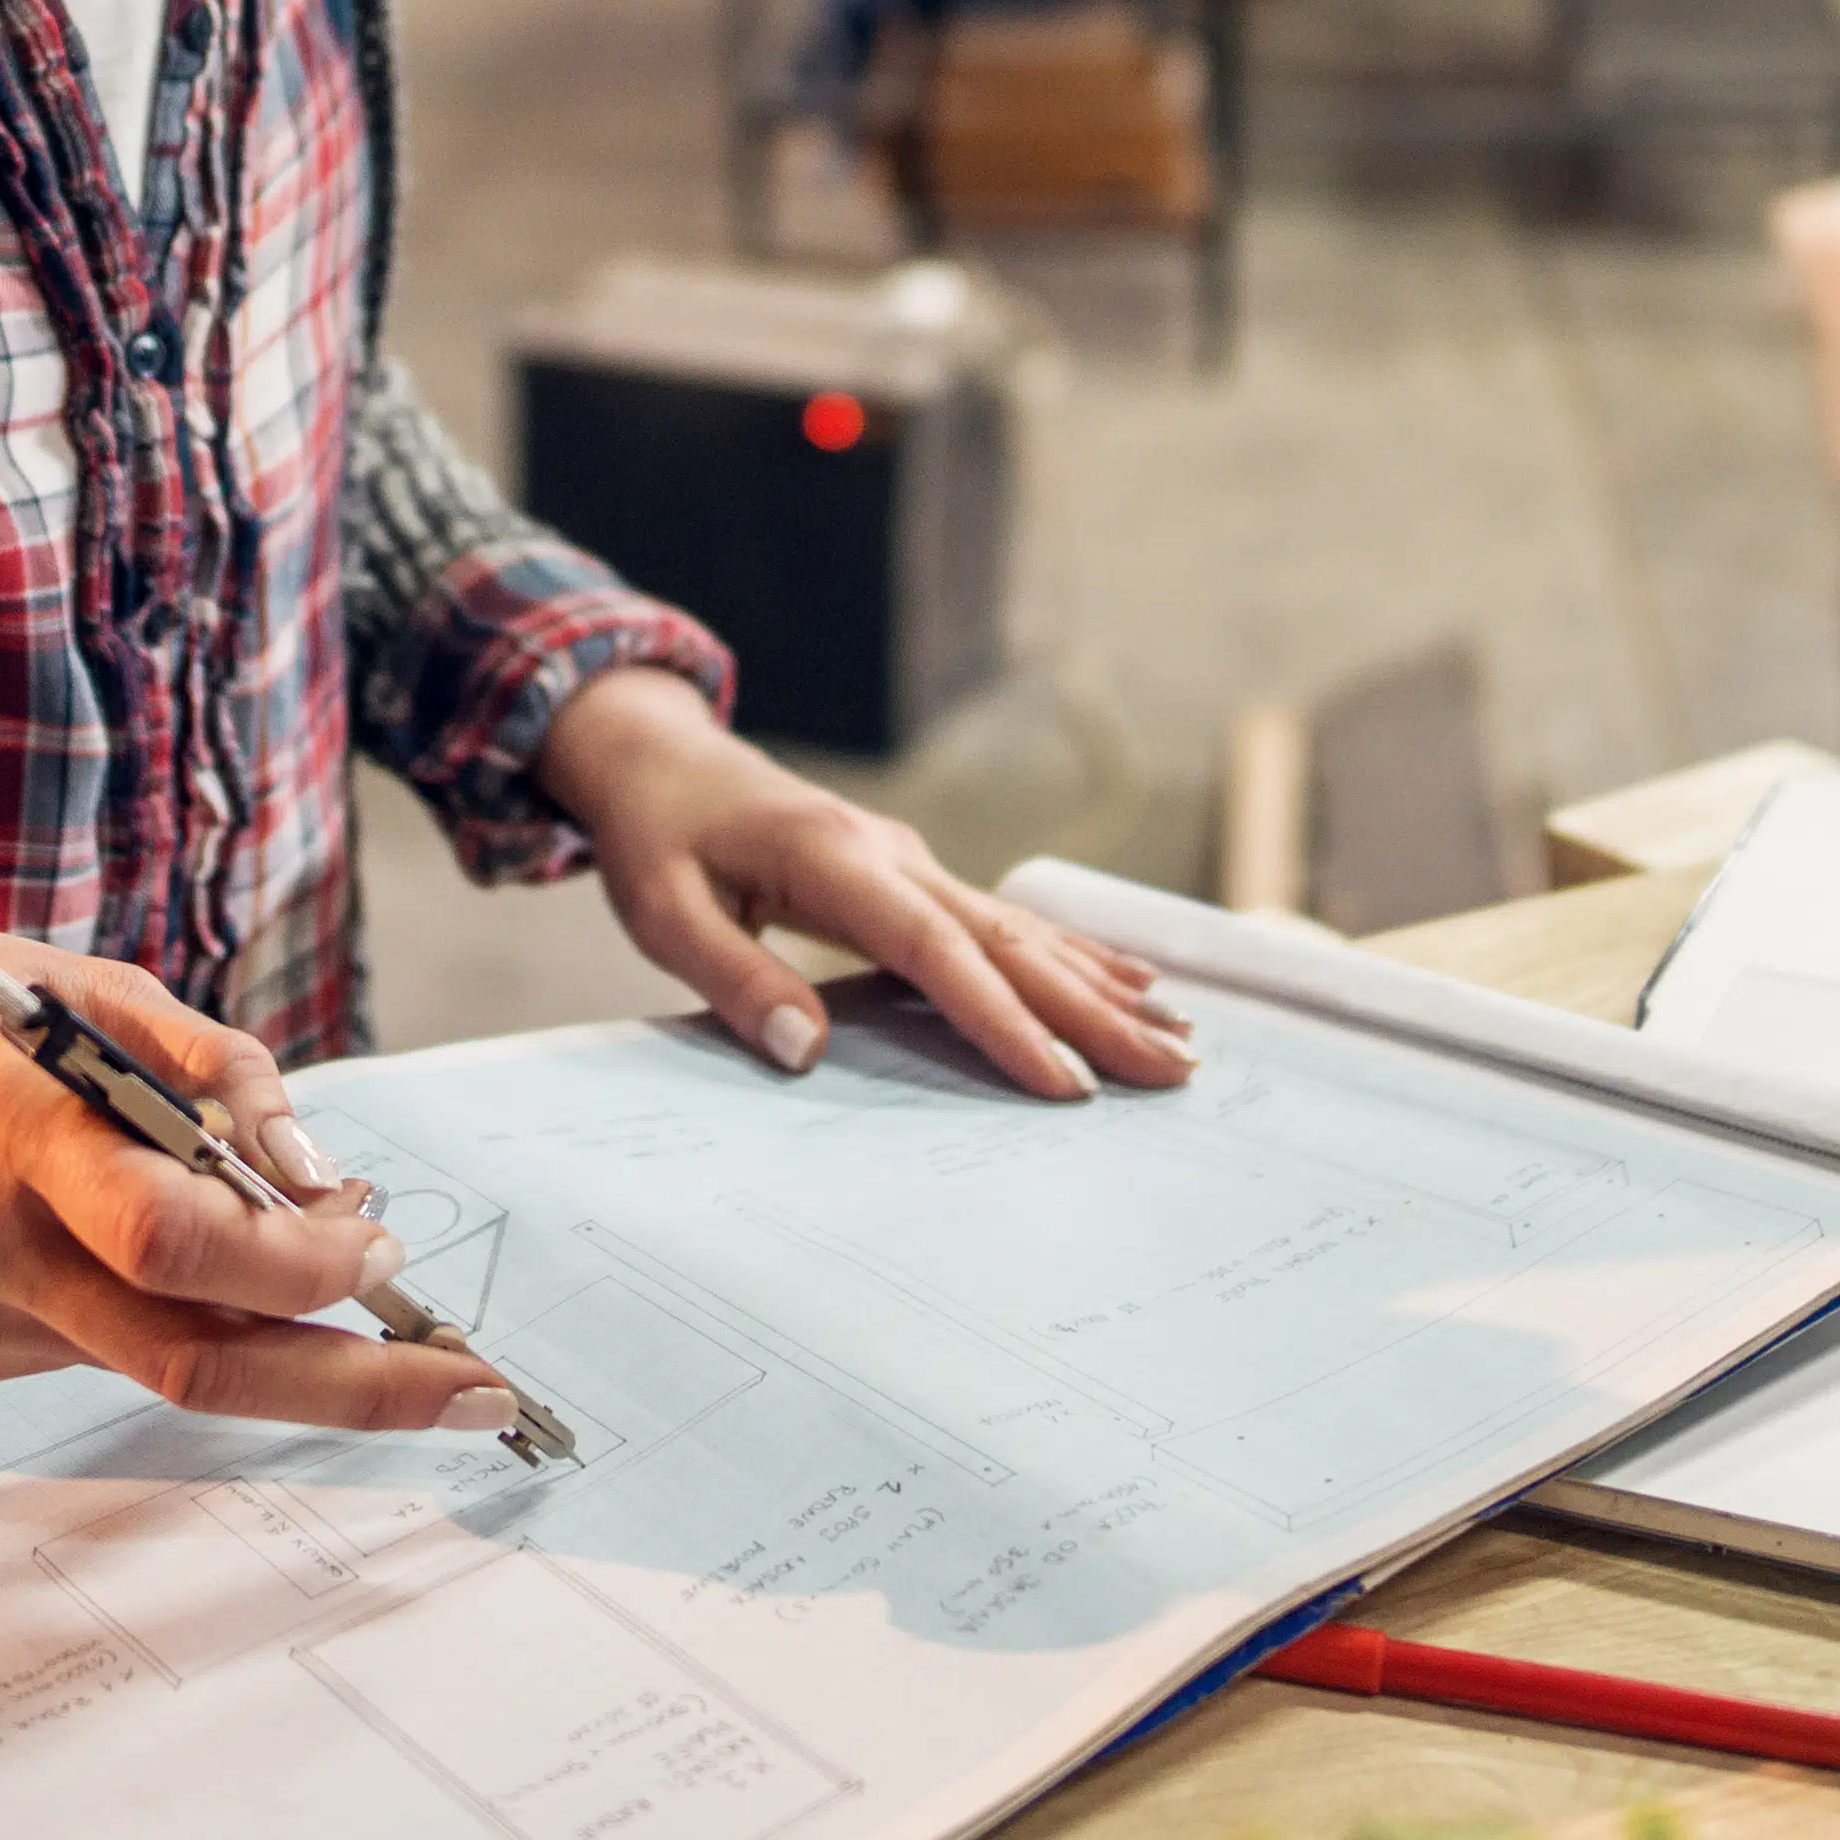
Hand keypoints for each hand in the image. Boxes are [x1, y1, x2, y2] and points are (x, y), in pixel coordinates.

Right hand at [0, 893, 511, 1431]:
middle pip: (196, 1361)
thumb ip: (220, 1076)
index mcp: (18, 1132)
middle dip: (356, 1388)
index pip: (179, 1240)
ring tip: (368, 1277)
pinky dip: (208, 1317)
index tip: (383, 1242)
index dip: (301, 1262)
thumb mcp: (97, 985)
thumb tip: (323, 1181)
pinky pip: (121, 1346)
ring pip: (170, 1363)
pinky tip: (247, 1267)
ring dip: (295, 1339)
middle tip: (480, 1393)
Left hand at [537, 667, 1196, 1098]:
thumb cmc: (658, 839)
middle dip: (1096, 1013)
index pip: (938, 951)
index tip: (1064, 1082)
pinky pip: (1006, 924)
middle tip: (1173, 1071)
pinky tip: (1131, 983)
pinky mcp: (915, 873)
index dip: (1004, 1019)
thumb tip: (809, 1052)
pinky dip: (1075, 958)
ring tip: (1181, 1039)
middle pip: (1011, 944)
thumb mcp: (662, 912)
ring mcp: (913, 861)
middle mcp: (895, 856)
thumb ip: (734, 980)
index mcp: (836, 864)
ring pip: (1025, 933)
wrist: (664, 757)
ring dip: (1103, 989)